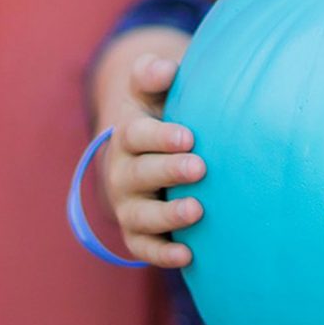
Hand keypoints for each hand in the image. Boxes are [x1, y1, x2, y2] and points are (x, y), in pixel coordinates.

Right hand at [101, 54, 204, 266]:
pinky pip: (144, 247)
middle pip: (138, 174)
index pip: (135, 135)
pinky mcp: (139, 233)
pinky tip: (188, 255)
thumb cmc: (162, 115)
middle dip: (168, 171)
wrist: (149, 152)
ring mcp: (129, 205)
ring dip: (167, 215)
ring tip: (197, 210)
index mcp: (128, 135)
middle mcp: (123, 172)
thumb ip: (153, 74)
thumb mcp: (154, 91)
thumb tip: (165, 69)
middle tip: (200, 168)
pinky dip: (162, 254)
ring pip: (140, 215)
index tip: (188, 136)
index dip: (159, 136)